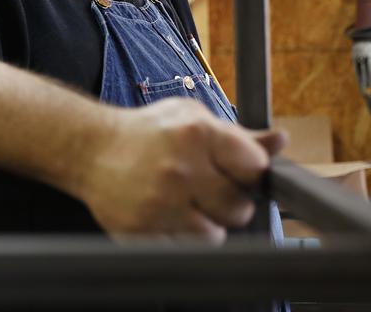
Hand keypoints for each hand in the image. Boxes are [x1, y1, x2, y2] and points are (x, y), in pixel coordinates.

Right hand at [78, 98, 286, 242]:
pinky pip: (183, 250)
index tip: (235, 172)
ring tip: (183, 204)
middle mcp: (179, 169)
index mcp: (196, 133)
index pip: (254, 168)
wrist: (89, 148)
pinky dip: (178, 238)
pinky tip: (164, 215)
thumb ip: (238, 135)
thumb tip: (281, 141)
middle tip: (205, 189)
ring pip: (213, 236)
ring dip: (204, 224)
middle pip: (238, 209)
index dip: (248, 173)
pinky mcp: (142, 231)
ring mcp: (159, 203)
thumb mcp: (191, 119)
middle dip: (227, 202)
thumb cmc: (147, 132)